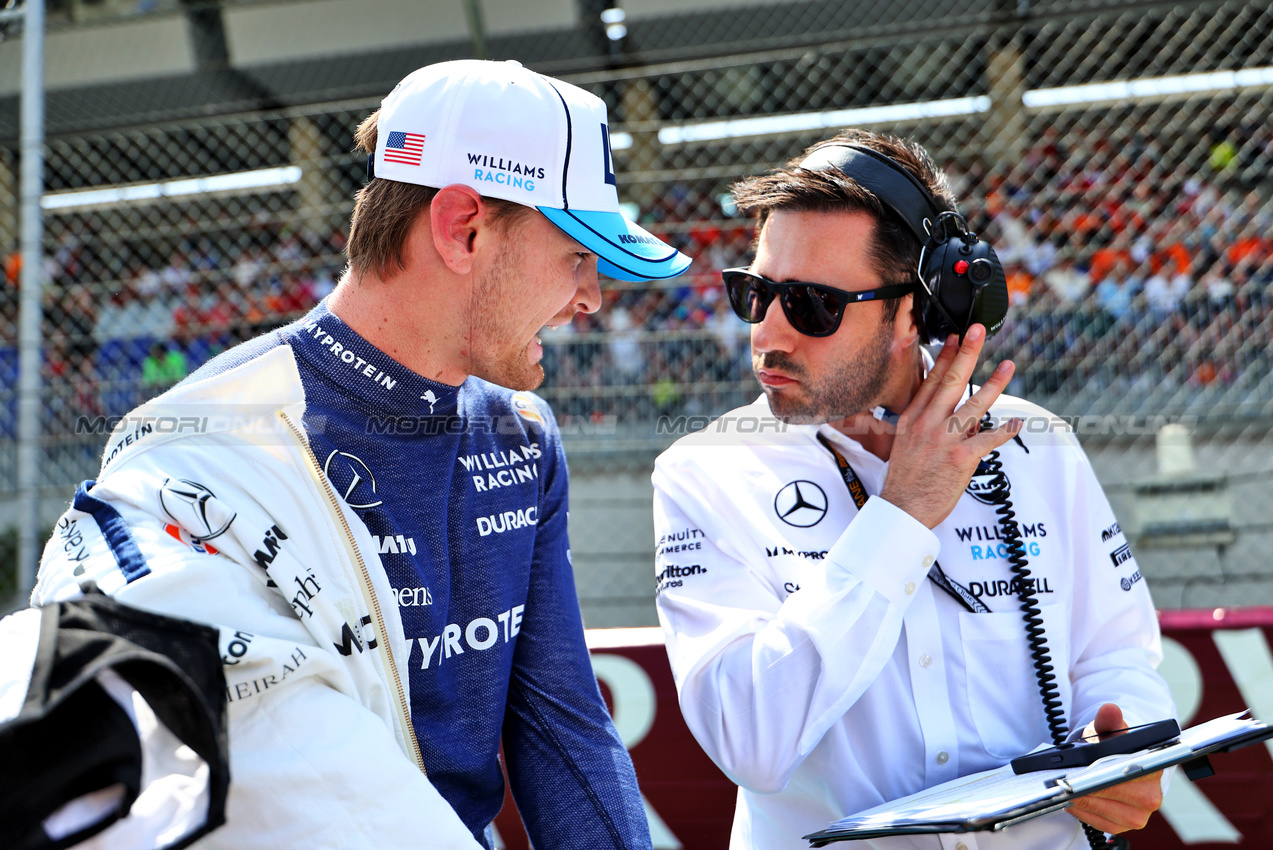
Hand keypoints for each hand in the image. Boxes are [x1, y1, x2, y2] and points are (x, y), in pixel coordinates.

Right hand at [878, 325, 1021, 528]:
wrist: (902, 508)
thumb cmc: (906, 481)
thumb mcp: (907, 445)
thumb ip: (932, 426)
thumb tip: (962, 419)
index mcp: (913, 419)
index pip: (932, 381)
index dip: (947, 357)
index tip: (957, 338)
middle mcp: (927, 424)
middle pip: (951, 382)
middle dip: (967, 353)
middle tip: (978, 331)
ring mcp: (943, 440)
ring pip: (973, 405)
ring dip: (994, 384)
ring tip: (1008, 366)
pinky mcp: (959, 458)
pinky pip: (987, 440)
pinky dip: (1005, 431)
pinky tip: (1018, 423)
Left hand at [1067, 703, 1164, 833]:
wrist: (1119, 766)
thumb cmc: (1115, 748)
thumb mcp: (1110, 731)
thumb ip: (1109, 721)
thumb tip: (1109, 710)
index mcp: (1152, 771)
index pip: (1124, 774)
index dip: (1101, 774)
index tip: (1081, 772)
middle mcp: (1151, 797)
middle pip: (1111, 795)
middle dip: (1085, 787)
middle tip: (1063, 781)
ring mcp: (1139, 816)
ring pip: (1104, 812)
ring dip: (1081, 801)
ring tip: (1062, 789)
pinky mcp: (1124, 827)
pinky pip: (1101, 824)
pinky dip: (1083, 812)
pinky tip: (1069, 801)